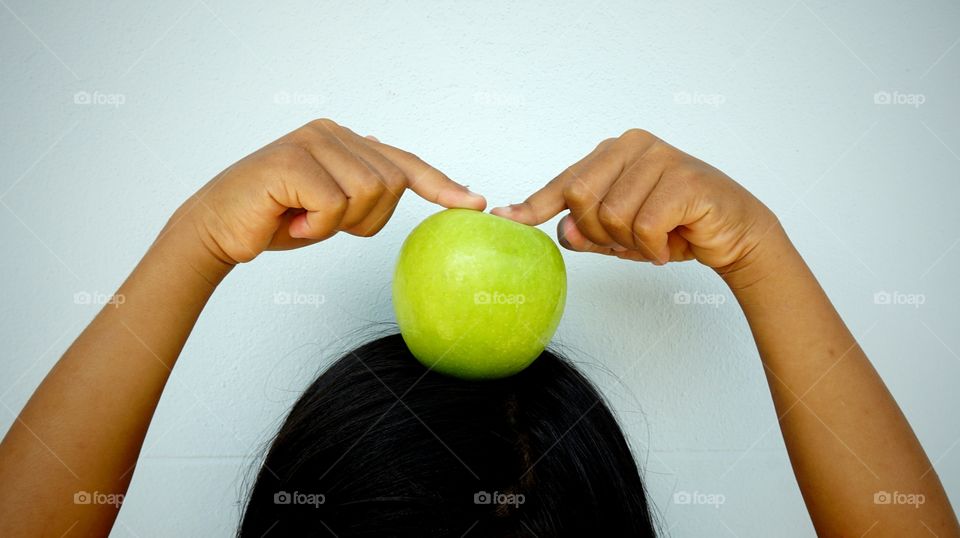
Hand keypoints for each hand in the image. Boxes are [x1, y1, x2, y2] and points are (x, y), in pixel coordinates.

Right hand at [173, 119, 485, 264]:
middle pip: (391, 185)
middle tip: (322, 223)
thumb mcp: (332, 207)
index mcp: (344, 140)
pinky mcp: (294, 161)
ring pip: (369, 194)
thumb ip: (363, 190)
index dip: (440, 184)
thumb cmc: (276, 219)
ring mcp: (312, 141)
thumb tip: (400, 178)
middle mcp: (332, 132)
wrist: (218, 229)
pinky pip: (336, 206)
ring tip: (304, 219)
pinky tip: (290, 221)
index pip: (403, 163)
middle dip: (366, 220)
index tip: (474, 203)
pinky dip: (317, 227)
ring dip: (339, 224)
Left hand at [491, 129, 777, 270]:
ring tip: (656, 240)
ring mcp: (659, 156)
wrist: (734, 234)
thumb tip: (561, 230)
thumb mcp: (621, 235)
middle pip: (580, 198)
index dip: (533, 205)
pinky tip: (671, 244)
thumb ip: (587, 232)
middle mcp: (633, 145)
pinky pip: (643, 225)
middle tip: (628, 241)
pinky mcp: (683, 179)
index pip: (564, 182)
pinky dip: (654, 247)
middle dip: (598, 233)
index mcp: (613, 152)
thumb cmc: (676, 228)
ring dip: (631, 242)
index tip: (505, 218)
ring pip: (610, 215)